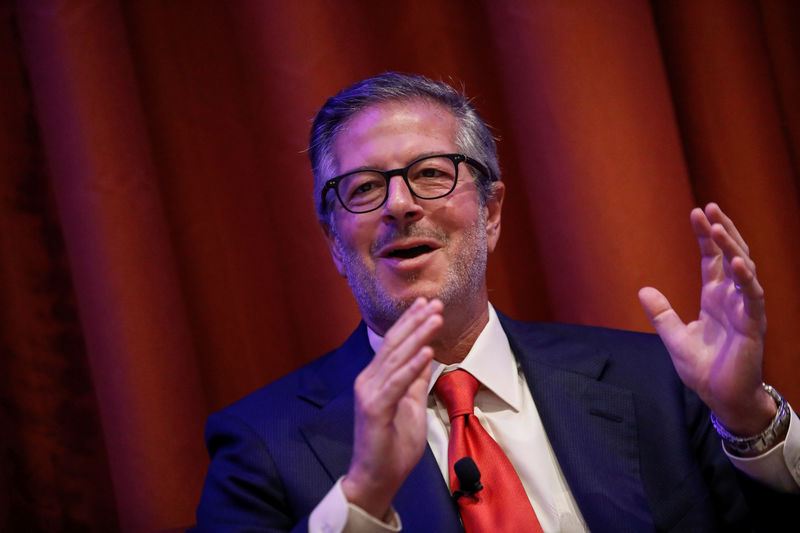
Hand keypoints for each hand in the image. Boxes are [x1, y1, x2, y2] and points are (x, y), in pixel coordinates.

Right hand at [341, 297, 442, 518]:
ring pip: (396, 359)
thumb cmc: (392, 447)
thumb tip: (427, 357)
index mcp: (377, 379)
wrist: (377, 478)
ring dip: (418, 336)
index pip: (394, 344)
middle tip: (435, 302)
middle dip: (416, 321)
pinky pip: (397, 384)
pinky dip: (413, 367)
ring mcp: (370, 394)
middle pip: (394, 345)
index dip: (411, 322)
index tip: (428, 303)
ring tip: (435, 318)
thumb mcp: (412, 407)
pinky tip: (427, 352)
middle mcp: (369, 381)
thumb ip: (417, 382)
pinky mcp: (374, 409)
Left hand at [638, 203, 774, 435]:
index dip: (706, 236)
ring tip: (719, 226)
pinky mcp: (753, 325)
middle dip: (721, 231)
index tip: (697, 212)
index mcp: (714, 298)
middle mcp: (732, 299)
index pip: (712, 259)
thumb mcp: (674, 336)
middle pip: (730, 255)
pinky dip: (746, 279)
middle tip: (709, 207)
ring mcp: (745, 310)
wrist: (720, 397)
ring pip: (744, 270)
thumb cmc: (704, 369)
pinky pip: (753, 298)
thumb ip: (662, 313)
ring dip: (733, 247)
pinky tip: (738, 263)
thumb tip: (643, 289)